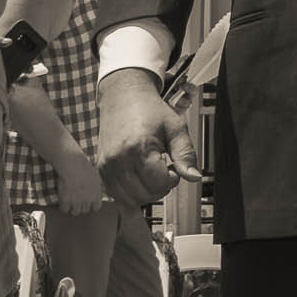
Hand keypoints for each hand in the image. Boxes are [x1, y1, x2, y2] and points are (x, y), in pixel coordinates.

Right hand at [54, 145, 107, 215]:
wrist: (72, 164)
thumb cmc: (84, 168)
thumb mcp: (96, 177)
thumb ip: (97, 188)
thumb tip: (97, 196)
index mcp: (96, 194)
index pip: (96, 208)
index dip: (91, 206)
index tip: (87, 203)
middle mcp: (88, 199)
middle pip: (85, 211)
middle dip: (81, 207)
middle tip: (76, 202)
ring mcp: (77, 200)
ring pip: (75, 212)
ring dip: (72, 209)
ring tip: (70, 204)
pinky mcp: (66, 199)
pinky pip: (65, 209)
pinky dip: (63, 207)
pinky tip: (63, 203)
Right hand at [97, 69, 201, 205]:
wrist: (123, 97)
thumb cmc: (150, 110)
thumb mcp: (175, 127)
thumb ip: (186, 154)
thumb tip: (195, 177)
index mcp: (137, 148)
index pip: (159, 183)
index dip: (172, 179)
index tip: (174, 166)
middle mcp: (118, 160)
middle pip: (145, 195)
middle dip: (161, 187)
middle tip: (164, 168)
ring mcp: (106, 166)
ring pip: (130, 200)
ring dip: (147, 192)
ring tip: (152, 172)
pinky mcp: (101, 169)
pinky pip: (118, 195)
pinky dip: (132, 193)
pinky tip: (140, 178)